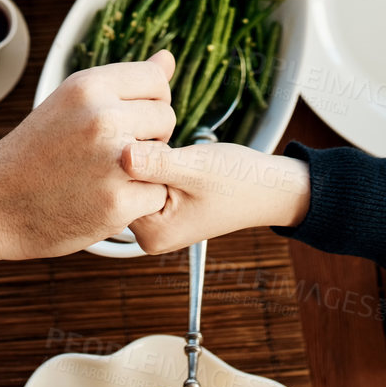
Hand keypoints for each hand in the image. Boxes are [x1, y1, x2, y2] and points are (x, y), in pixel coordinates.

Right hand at [0, 53, 176, 262]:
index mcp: (89, 86)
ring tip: (108, 176)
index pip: (156, 79)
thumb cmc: (34, 152)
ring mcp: (112, 161)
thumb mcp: (71, 103)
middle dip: (149, 137)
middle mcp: (102, 117)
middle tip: (112, 154)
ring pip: (166, 158)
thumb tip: (168, 57)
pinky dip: (137, 203)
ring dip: (146, 171)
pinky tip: (105, 201)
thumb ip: (123, 83)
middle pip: (166, 118)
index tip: (126, 120)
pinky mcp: (117, 203)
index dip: (148, 102)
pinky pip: (156, 195)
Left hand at [123, 141, 309, 255]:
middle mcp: (147, 236)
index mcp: (152, 234)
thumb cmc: (237, 180)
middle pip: (124, 183)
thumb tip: (121, 155)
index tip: (164, 150)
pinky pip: (146, 181)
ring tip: (181, 160)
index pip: (119, 184)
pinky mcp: (161, 209)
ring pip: (135, 179)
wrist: (265, 189)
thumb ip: (158, 164)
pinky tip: (179, 162)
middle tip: (176, 154)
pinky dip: (157, 165)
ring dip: (151, 159)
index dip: (136, 155)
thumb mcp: (196, 168)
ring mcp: (154, 224)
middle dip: (142, 159)